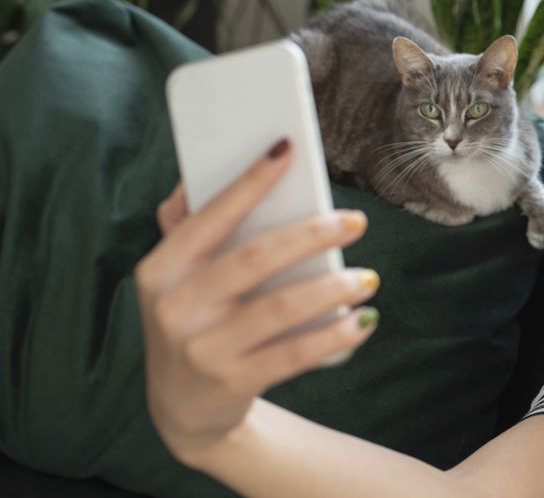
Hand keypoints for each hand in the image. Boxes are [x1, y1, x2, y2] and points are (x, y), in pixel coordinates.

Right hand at [135, 139, 379, 466]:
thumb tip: (202, 171)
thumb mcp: (177, 280)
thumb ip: (189, 229)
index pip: (210, 216)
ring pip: (281, 307)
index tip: (288, 147)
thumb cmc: (195, 322)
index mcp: (162, 269)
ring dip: (333, 288)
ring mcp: (202, 348)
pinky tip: (363, 321)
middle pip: (255, 258)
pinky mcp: (232, 381)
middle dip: (312, 234)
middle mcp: (176, 307)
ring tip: (367, 278)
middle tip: (357, 221)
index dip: (250, 180)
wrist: (182, 409)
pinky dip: (335, 335)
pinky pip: (294, 354)